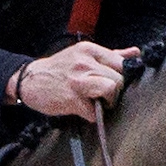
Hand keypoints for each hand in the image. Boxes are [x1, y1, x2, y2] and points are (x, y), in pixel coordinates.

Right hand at [7, 39, 125, 123]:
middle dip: (114, 91)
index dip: (121, 76)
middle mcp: (84, 62)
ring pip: (111, 89)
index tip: (113, 83)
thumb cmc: (60, 69)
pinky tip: (83, 110)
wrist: (29, 80)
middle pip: (118, 78)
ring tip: (98, 103)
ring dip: (108, 101)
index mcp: (90, 50)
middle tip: (103, 96)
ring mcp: (78, 80)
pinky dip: (91, 115)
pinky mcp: (72, 99)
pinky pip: (94, 111)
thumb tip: (136, 52)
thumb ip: (111, 55)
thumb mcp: (83, 55)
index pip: (122, 62)